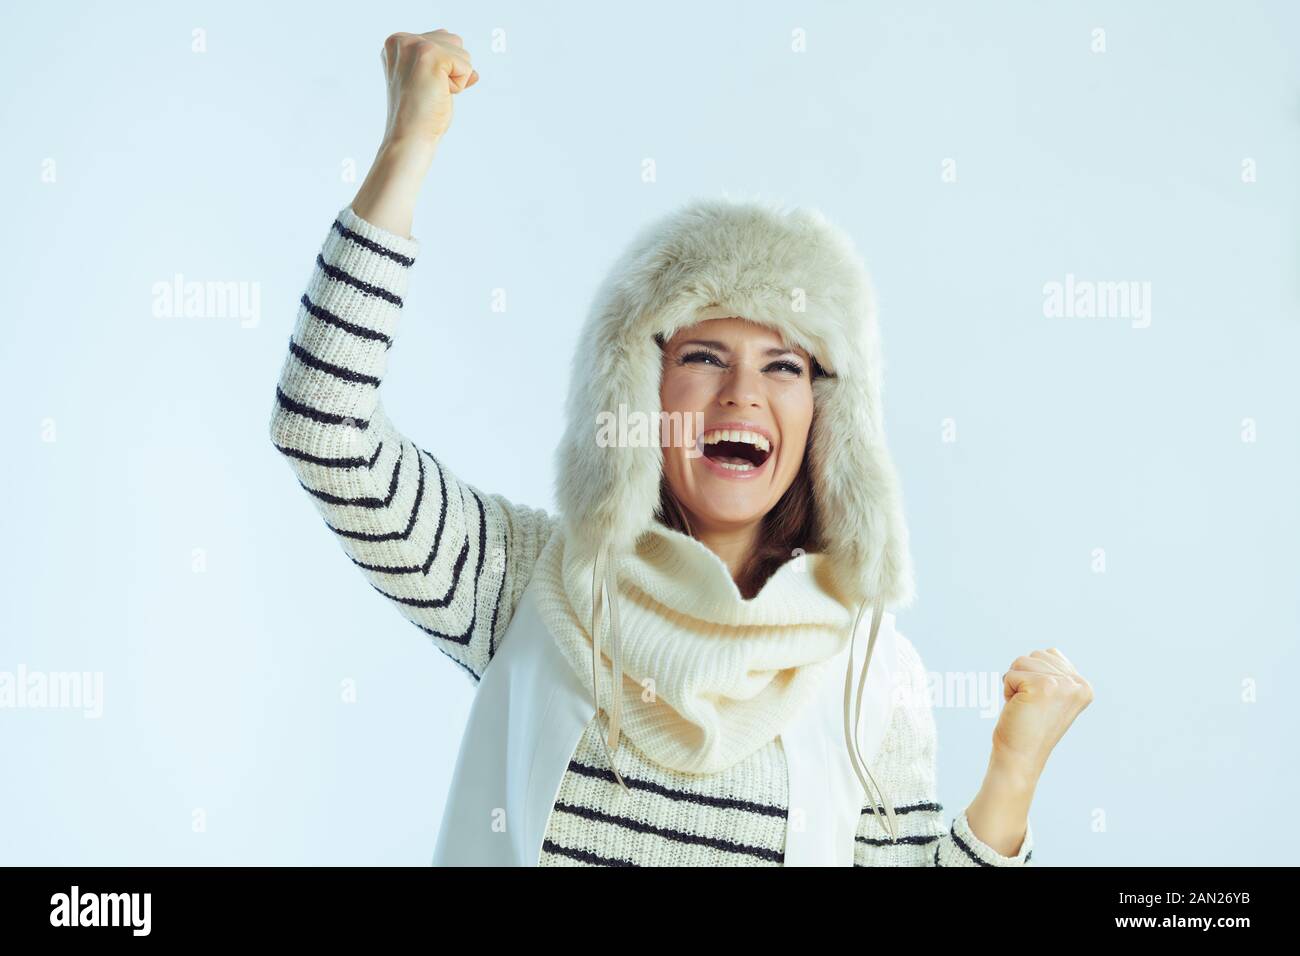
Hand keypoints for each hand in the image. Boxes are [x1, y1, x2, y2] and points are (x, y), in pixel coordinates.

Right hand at [379, 28, 478, 151]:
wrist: (410, 137)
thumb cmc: (419, 115)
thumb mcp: (429, 83)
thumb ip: (444, 65)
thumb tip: (474, 73)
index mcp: (397, 43)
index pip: (442, 40)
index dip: (443, 69)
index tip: (423, 87)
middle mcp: (402, 40)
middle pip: (454, 41)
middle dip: (451, 71)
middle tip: (429, 91)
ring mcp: (414, 45)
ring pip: (462, 53)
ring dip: (455, 79)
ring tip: (432, 93)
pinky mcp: (430, 55)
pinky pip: (466, 66)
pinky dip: (459, 86)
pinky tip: (438, 95)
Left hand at [990, 648, 1092, 781]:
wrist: (1020, 756)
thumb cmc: (1029, 725)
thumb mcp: (1053, 696)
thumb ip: (1056, 673)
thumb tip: (1050, 651)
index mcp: (1084, 686)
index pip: (1050, 654)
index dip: (1034, 675)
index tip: (1040, 703)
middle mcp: (1078, 684)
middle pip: (1035, 655)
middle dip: (1023, 677)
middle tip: (1030, 706)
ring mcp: (1062, 685)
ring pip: (1021, 661)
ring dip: (1014, 683)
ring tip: (1025, 707)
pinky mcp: (1042, 687)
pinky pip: (1010, 674)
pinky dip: (1007, 690)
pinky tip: (1018, 709)